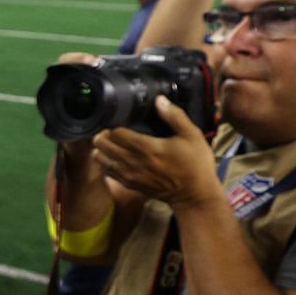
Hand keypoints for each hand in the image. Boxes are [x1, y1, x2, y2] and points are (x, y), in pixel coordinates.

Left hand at [91, 96, 219, 209]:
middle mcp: (133, 162)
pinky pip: (107, 172)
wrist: (194, 195)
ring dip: (101, 149)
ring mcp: (128, 175)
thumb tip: (159, 100)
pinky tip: (114, 157)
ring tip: (109, 143)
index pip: (115, 133)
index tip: (118, 122)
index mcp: (147, 147)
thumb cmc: (195, 164)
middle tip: (109, 131)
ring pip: (100, 160)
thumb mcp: (192, 135)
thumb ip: (174, 116)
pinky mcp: (128, 185)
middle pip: (102, 145)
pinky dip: (105, 163)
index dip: (114, 125)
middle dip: (103, 135)